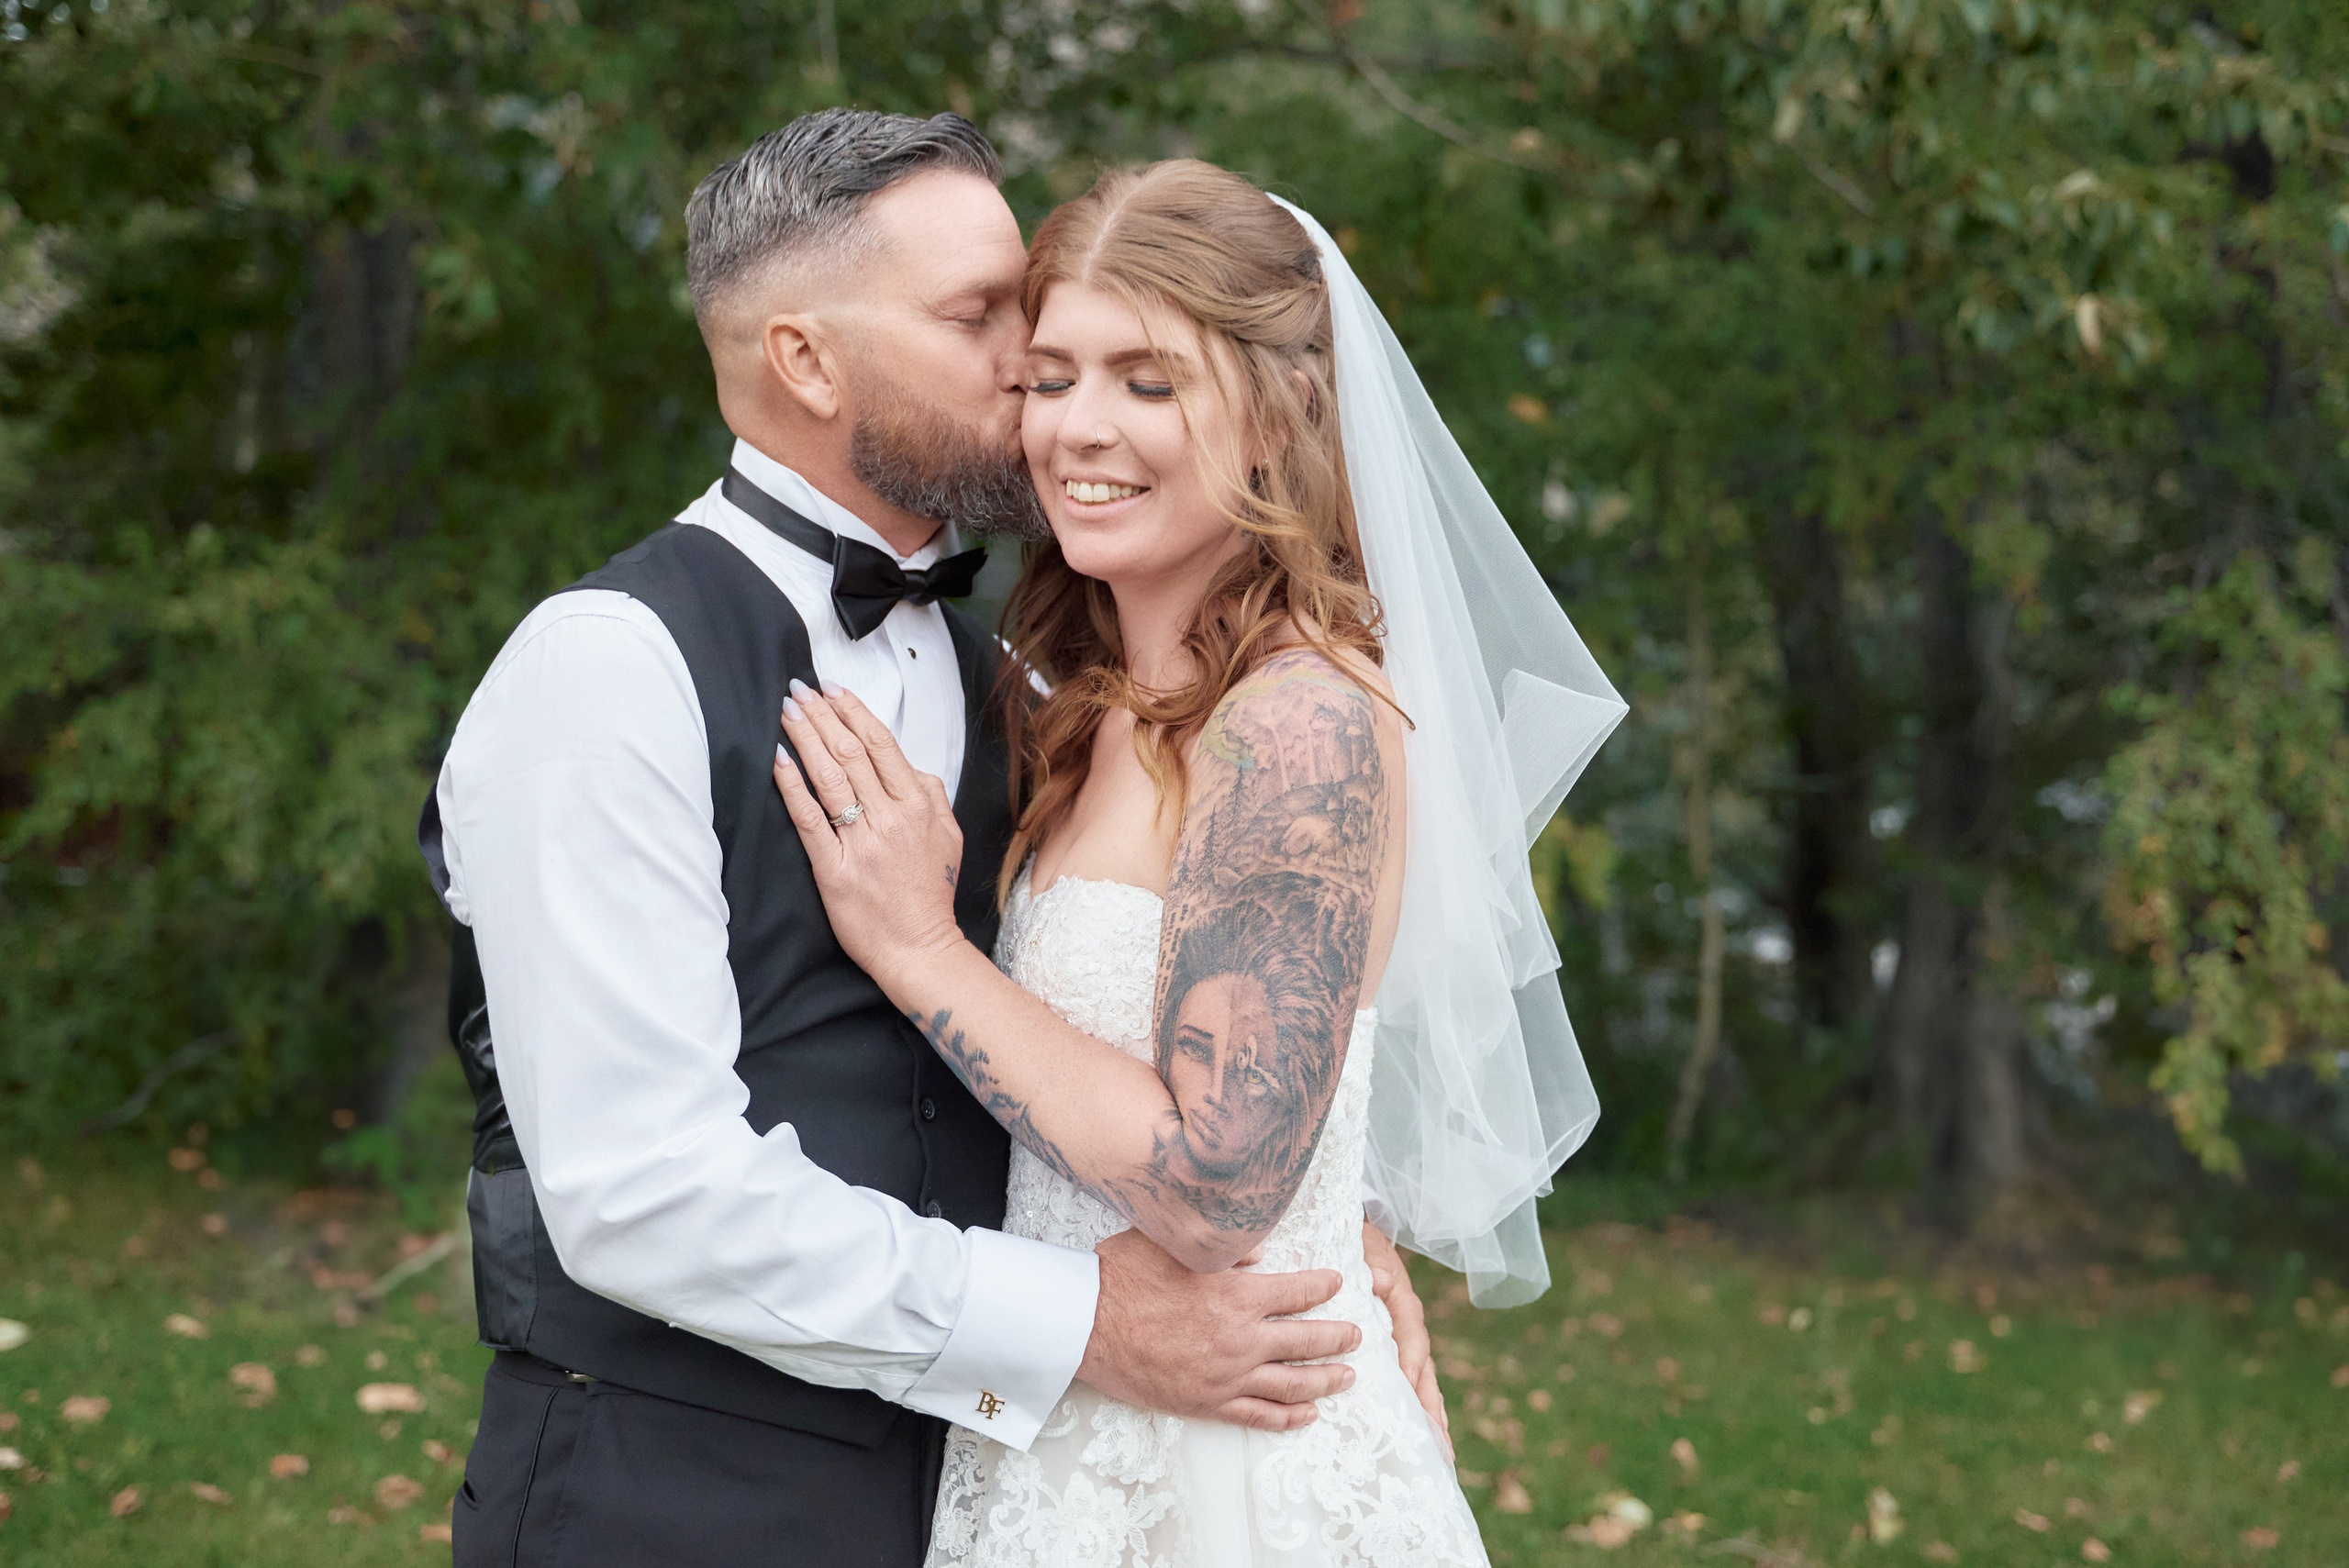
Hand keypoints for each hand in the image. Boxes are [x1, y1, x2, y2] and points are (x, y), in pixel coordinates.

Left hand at [772, 681, 966, 983]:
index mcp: (919, 807)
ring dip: (805, 738)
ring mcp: (862, 844)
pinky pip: (809, 819)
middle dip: (822, 715)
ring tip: (787, 712)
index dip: (854, 711)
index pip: (882, 745)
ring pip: (830, 778)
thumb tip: (910, 765)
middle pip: (852, 753)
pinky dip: (793, 785)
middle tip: (799, 690)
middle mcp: (891, 819)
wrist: (919, 949)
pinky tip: (779, 760)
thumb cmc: (929, 895)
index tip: (833, 690)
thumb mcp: (949, 837)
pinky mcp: (834, 869)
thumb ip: (931, 795)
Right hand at [1078, 1228, 1362, 1431]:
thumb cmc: (1123, 1276)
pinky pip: (1259, 1416)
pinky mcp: (1207, 1403)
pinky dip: (1288, 1417)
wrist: (1084, 1325)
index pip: (1297, 1292)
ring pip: (1292, 1384)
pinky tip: (1308, 1415)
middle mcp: (1240, 1339)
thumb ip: (1225, 1250)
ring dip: (1326, 1380)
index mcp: (1236, 1295)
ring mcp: (1226, 1377)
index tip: (1337, 1283)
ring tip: (1347, 1377)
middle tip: (1357, 1335)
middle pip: (1306, 1341)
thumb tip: (1259, 1254)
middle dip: (1338, 1337)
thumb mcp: (1174, 1245)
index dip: (1322, 1286)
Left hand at [1363, 1218, 1450, 1459]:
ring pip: (1421, 1381)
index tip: (1413, 1402)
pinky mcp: (1396, 1344)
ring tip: (1441, 1452)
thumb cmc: (1360, 1241)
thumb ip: (1373, 1264)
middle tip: (1441, 1450)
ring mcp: (1406, 1338)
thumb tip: (1382, 1280)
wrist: (1361, 1231)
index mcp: (1404, 1308)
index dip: (1412, 1373)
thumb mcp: (1366, 1248)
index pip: (1412, 1346)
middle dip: (1432, 1411)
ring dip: (1430, 1414)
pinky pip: (1409, 1377)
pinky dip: (1416, 1403)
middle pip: (1425, 1374)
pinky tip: (1423, 1431)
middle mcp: (1410, 1327)